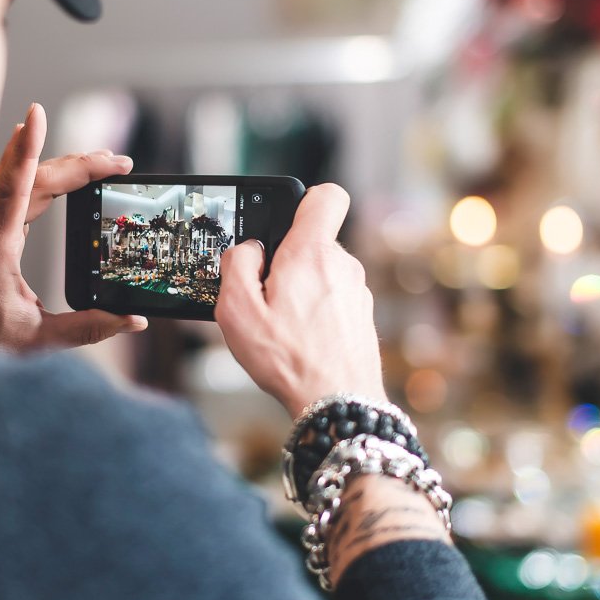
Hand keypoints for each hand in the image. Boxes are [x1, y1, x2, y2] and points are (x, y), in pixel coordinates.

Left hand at [0, 103, 147, 351]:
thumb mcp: (37, 341)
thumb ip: (87, 329)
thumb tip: (131, 320)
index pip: (15, 191)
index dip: (28, 150)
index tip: (36, 115)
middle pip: (30, 180)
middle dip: (75, 164)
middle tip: (116, 161)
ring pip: (17, 180)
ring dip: (54, 160)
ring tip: (93, 156)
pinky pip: (7, 190)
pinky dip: (25, 166)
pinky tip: (31, 150)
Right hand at [215, 184, 384, 414]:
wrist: (337, 403)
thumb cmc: (288, 360)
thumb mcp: (238, 311)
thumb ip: (236, 266)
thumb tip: (247, 250)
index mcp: (312, 253)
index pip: (326, 196)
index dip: (301, 202)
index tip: (280, 226)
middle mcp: (343, 265)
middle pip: (313, 242)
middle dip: (287, 261)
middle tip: (266, 296)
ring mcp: (357, 292)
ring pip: (322, 274)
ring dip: (301, 291)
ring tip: (282, 326)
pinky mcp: (362, 317)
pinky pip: (333, 300)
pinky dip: (316, 313)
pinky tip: (301, 341)